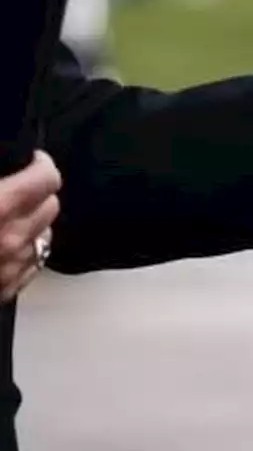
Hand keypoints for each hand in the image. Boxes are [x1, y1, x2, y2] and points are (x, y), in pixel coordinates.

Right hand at [0, 150, 60, 299]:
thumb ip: (0, 183)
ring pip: (44, 236)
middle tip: (17, 188)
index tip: (34, 160)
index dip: (41, 164)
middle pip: (50, 206)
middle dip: (37, 194)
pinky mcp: (5, 290)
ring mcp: (10, 269)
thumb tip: (8, 173)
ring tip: (8, 218)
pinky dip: (23, 252)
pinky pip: (31, 264)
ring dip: (32, 224)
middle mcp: (11, 239)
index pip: (47, 178)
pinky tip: (3, 246)